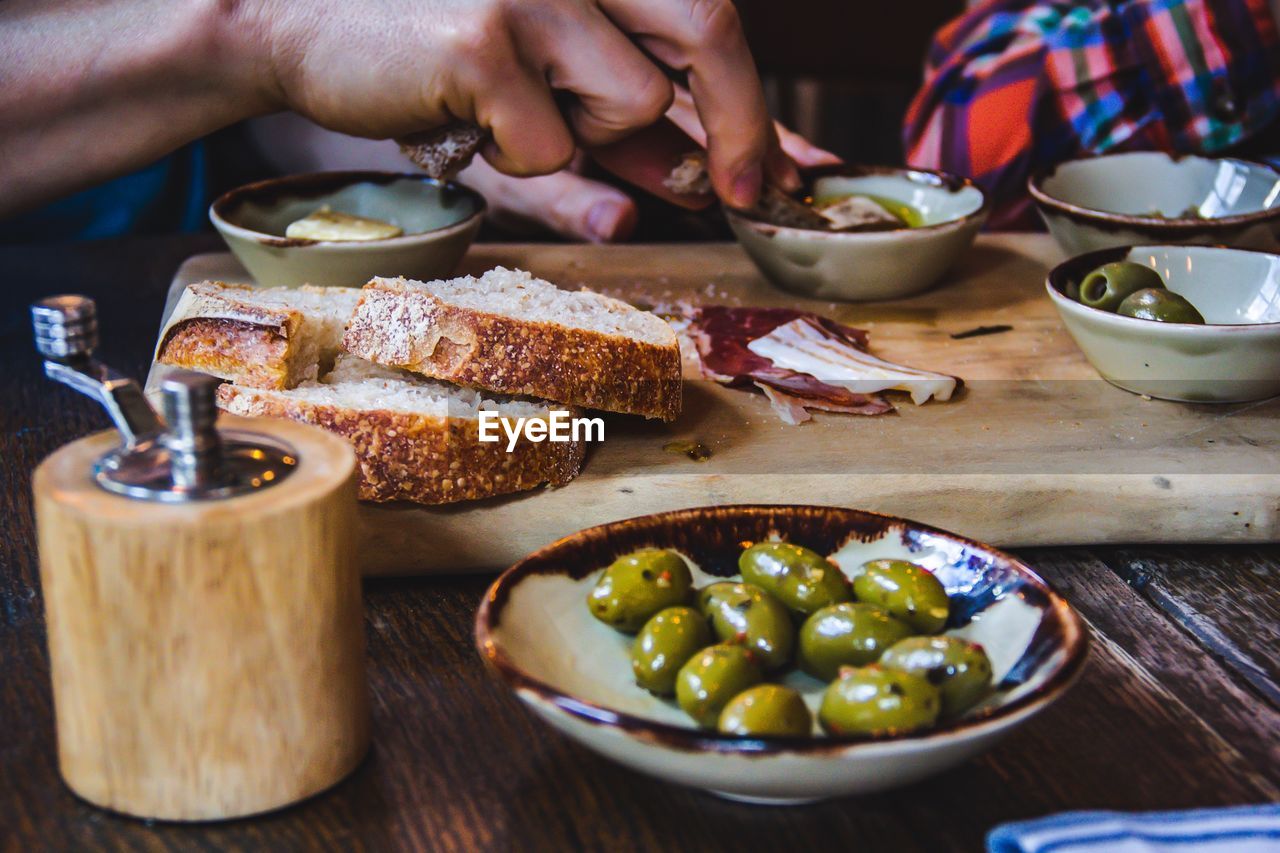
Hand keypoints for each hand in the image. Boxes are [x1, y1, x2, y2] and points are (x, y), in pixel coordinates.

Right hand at [242, 0, 784, 205]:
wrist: (294, 24)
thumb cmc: (431, 51)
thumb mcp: (547, 80)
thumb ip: (628, 121)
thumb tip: (710, 177)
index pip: (707, 12)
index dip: (757, 99)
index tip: (780, 172)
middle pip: (708, 24)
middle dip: (740, 122)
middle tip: (738, 194)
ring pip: (631, 101)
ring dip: (585, 133)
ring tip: (509, 107)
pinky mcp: (483, 37)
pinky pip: (550, 144)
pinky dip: (515, 157)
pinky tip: (462, 117)